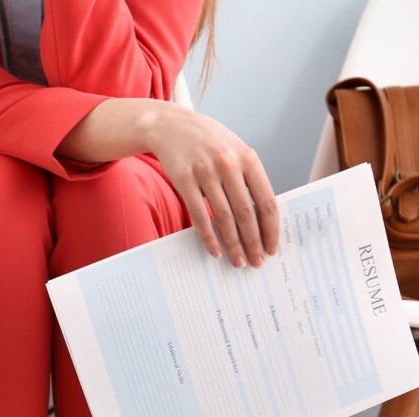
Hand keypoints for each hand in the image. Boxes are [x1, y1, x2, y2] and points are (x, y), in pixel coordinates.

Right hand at [143, 101, 278, 267]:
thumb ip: (248, 178)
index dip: (271, 228)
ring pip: (224, 217)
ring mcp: (205, 173)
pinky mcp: (184, 181)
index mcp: (248, 158)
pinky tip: (214, 250)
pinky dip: (208, 237)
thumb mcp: (234, 151)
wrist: (172, 125)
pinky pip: (199, 216)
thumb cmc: (208, 142)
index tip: (272, 247)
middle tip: (257, 262)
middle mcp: (228, 165)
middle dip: (253, 242)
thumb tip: (261, 217)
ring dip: (232, 244)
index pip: (266, 201)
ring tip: (238, 261)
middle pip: (246, 213)